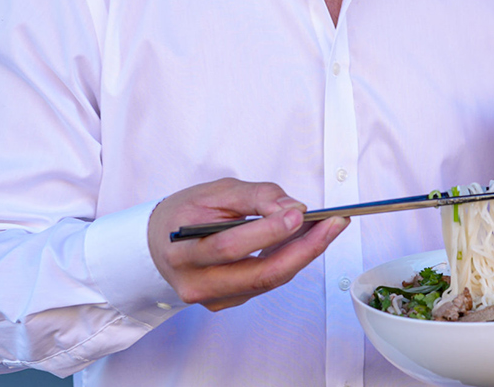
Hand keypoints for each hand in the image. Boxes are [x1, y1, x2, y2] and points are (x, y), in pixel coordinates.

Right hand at [147, 177, 349, 310]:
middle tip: (334, 224)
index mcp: (184, 250)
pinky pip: (266, 282)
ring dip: (304, 254)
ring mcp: (213, 297)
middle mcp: (196, 283)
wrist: (158, 243)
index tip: (300, 212)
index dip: (269, 231)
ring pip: (268, 281)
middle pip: (258, 275)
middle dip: (303, 250)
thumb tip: (292, 207)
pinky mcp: (228, 301)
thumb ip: (255, 196)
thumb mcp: (215, 191)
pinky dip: (290, 260)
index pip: (230, 246)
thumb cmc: (187, 213)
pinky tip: (307, 239)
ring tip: (329, 227)